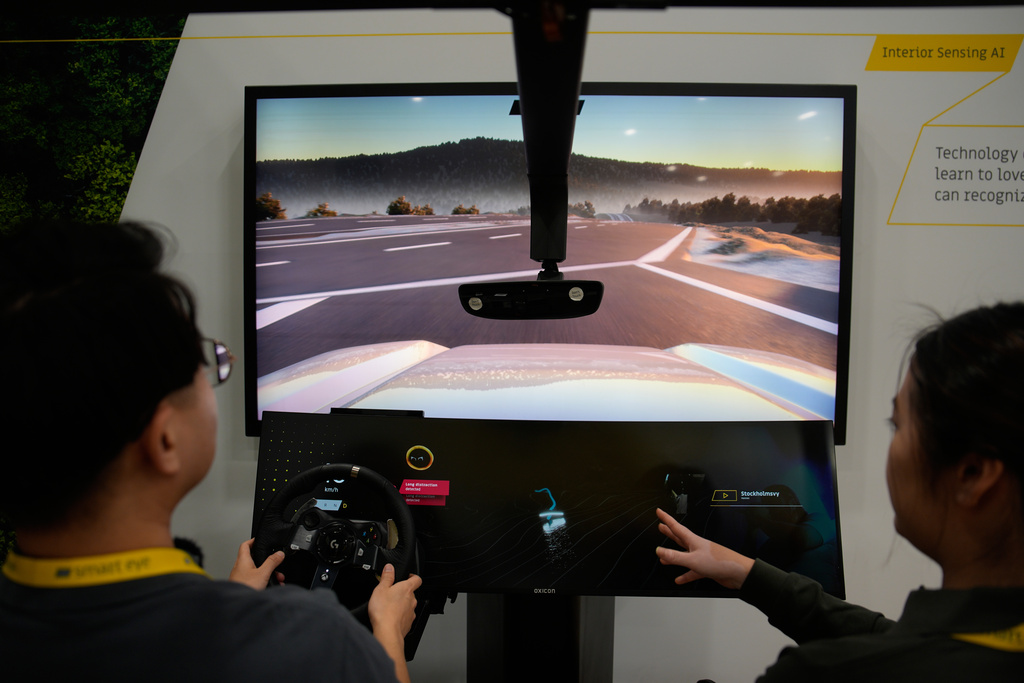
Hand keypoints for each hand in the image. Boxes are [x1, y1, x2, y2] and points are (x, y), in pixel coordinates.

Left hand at [228, 538, 284, 589]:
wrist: (238, 605)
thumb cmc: (245, 588)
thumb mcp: (263, 573)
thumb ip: (272, 562)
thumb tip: (279, 554)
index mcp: (243, 561)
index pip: (245, 545)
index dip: (253, 541)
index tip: (260, 540)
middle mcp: (240, 568)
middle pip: (254, 559)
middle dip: (267, 562)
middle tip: (275, 564)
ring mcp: (240, 577)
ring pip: (256, 571)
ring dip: (267, 573)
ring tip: (277, 578)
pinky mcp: (243, 585)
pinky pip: (255, 580)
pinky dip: (263, 580)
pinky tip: (270, 586)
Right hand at [368, 564, 421, 682]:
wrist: (387, 632)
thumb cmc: (384, 611)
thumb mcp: (381, 589)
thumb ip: (386, 577)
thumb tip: (389, 567)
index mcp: (407, 589)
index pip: (417, 579)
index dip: (413, 576)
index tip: (408, 576)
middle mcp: (412, 600)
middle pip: (411, 593)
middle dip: (402, 592)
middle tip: (391, 593)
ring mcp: (411, 612)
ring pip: (408, 605)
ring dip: (401, 605)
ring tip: (388, 607)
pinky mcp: (408, 623)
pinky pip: (405, 617)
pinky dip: (399, 616)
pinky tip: (390, 618)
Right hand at [654, 508, 753, 589]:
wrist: (737, 573)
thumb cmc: (720, 561)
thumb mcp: (693, 559)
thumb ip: (675, 557)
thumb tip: (659, 551)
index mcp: (693, 541)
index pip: (676, 527)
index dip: (666, 519)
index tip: (659, 512)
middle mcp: (696, 547)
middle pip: (679, 538)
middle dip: (669, 532)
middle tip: (661, 526)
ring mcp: (701, 557)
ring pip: (683, 555)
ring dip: (673, 556)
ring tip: (664, 556)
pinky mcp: (705, 568)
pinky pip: (691, 571)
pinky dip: (685, 575)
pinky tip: (679, 579)